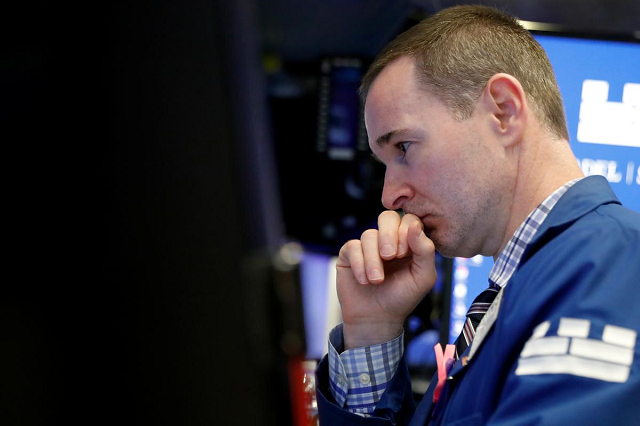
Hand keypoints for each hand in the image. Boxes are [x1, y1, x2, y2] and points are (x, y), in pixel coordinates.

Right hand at [336, 211, 436, 349]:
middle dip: (388, 235)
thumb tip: (414, 226)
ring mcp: (368, 246)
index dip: (406, 232)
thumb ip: (425, 251)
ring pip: (368, 235)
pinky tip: (364, 280)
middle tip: (389, 256)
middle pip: (387, 217)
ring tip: (376, 280)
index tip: (404, 254)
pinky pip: (352, 246)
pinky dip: (359, 264)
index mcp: (409, 242)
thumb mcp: (423, 277)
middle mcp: (388, 240)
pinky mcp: (350, 254)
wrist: (376, 318)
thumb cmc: (402, 298)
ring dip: (373, 260)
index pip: (409, 220)